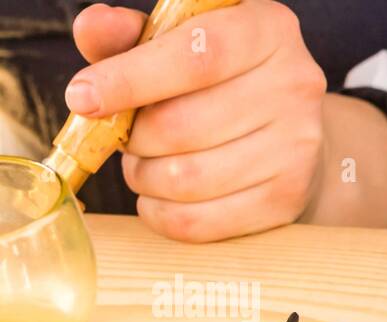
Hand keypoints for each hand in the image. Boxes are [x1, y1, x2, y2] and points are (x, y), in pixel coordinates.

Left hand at [67, 2, 327, 241]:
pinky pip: (202, 221)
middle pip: (182, 125)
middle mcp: (294, 85)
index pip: (196, 55)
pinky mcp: (288, 198)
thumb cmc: (225, 82)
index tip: (82, 98)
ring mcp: (297, 147)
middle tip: (125, 137)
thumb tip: (92, 28)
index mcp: (268, 30)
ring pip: (187, 178)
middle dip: (133, 138)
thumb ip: (133, 35)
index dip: (131, 79)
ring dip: (145, 177)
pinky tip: (159, 198)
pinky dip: (162, 214)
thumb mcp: (183, 42)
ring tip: (144, 166)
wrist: (292, 133)